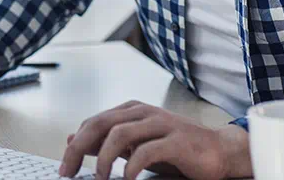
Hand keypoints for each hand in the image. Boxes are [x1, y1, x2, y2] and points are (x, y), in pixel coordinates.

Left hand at [59, 101, 251, 179]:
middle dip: (80, 148)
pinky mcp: (176, 140)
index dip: (76, 143)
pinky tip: (127, 178)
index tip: (65, 166)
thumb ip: (107, 142)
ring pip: (120, 133)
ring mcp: (161, 124)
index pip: (94, 122)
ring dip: (104, 158)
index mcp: (132, 110)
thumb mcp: (136, 145)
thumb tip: (73, 140)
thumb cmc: (176, 150)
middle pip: (101, 123)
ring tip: (99, 178)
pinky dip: (132, 166)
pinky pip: (147, 150)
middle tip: (69, 171)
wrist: (218, 152)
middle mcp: (144, 112)